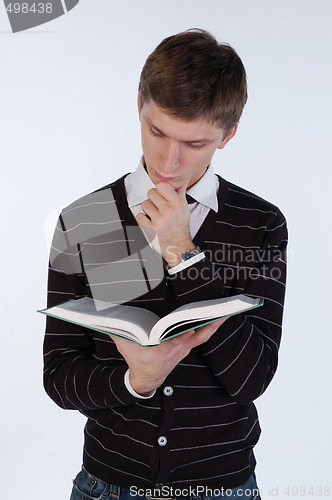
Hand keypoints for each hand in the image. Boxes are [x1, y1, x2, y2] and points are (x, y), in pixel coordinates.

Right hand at [111, 318, 227, 395]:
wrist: (148, 378)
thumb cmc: (137, 361)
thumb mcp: (125, 347)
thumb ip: (118, 332)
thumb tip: (105, 317)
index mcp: (163, 350)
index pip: (175, 340)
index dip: (183, 335)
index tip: (190, 326)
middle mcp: (178, 348)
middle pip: (196, 335)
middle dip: (207, 323)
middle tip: (220, 311)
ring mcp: (185, 348)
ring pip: (204, 334)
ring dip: (214, 323)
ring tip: (226, 310)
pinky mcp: (189, 345)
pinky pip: (204, 335)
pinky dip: (212, 326)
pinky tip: (220, 316)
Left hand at [136, 181, 194, 266]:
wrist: (178, 246)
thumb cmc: (180, 227)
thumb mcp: (184, 208)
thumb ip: (180, 192)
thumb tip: (181, 180)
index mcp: (177, 203)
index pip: (161, 185)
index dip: (159, 189)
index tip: (161, 194)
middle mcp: (168, 210)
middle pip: (151, 192)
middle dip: (153, 199)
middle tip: (158, 206)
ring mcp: (158, 220)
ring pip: (144, 204)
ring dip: (147, 210)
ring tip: (155, 215)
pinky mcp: (150, 229)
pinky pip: (139, 216)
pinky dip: (142, 219)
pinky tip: (150, 222)